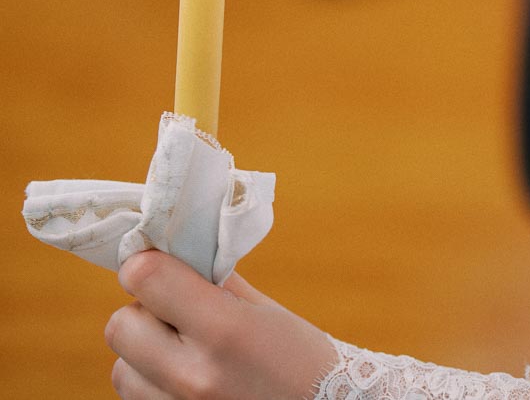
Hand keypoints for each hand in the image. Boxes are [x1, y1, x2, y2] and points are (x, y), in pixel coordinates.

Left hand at [105, 250, 334, 399]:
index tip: (158, 262)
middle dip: (143, 311)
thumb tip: (169, 253)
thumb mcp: (264, 311)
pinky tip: (185, 378)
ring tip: (182, 351)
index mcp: (224, 330)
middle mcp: (194, 376)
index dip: (145, 264)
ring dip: (142, 354)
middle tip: (174, 311)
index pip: (145, 279)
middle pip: (121, 326)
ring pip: (121, 369)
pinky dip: (151, 384)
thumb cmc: (300, 360)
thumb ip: (213, 282)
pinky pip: (136, 399)